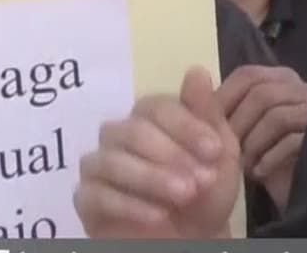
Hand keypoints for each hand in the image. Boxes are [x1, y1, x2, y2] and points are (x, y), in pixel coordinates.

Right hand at [74, 66, 241, 237]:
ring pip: (113, 161)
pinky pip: (95, 194)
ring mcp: (99, 164)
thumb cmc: (207, 189)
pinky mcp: (86, 198)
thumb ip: (208, 112)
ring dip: (153, 178)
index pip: (158, 107)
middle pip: (134, 131)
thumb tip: (196, 71)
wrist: (197, 235)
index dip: (187, 127)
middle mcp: (119, 133)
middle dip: (172, 156)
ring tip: (185, 196)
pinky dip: (129, 205)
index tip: (215, 151)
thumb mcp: (220, 151)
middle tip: (202, 181)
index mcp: (150, 116)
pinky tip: (158, 216)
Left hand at [217, 65, 306, 209]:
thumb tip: (193, 73)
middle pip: (260, 94)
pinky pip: (292, 140)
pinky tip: (259, 174)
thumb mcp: (237, 131)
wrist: (299, 192)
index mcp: (281, 79)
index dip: (223, 101)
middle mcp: (302, 88)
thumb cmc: (264, 158)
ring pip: (275, 116)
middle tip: (225, 153)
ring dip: (252, 145)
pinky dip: (269, 158)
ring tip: (243, 167)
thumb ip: (216, 106)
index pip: (247, 75)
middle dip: (237, 126)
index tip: (210, 132)